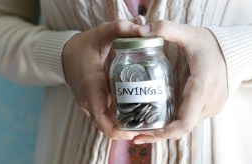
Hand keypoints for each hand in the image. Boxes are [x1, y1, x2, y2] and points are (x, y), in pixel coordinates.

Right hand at [62, 20, 140, 139]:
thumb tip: (143, 30)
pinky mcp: (89, 103)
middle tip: (145, 128)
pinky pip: (102, 116)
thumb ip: (120, 28)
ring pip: (103, 122)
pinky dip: (114, 119)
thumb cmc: (83, 45)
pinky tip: (131, 114)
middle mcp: (87, 98)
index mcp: (90, 85)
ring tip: (142, 123)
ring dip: (120, 126)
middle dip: (123, 131)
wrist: (64, 54)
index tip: (131, 133)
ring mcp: (86, 103)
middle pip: (104, 124)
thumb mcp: (101, 33)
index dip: (114, 130)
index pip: (99, 116)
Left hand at [133, 20, 227, 142]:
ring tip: (140, 130)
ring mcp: (210, 107)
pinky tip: (156, 122)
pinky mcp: (208, 107)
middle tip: (134, 135)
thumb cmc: (209, 44)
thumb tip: (141, 30)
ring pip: (185, 126)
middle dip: (158, 134)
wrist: (232, 51)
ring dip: (164, 130)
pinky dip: (173, 124)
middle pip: (181, 128)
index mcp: (201, 87)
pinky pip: (189, 120)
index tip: (145, 132)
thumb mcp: (188, 33)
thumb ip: (166, 29)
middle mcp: (207, 102)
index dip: (165, 132)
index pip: (185, 121)